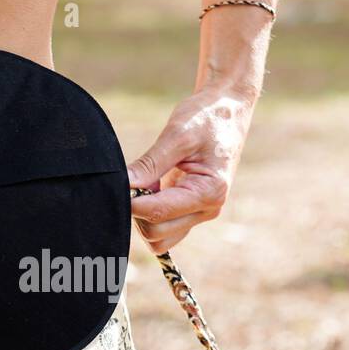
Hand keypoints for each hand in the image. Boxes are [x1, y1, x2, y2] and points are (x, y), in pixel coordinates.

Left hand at [127, 83, 255, 253]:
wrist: (227, 110)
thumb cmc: (206, 118)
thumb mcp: (177, 135)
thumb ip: (150, 164)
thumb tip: (123, 185)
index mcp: (209, 192)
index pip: (157, 214)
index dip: (132, 202)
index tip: (121, 182)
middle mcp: (207, 210)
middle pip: (155, 232)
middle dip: (138, 209)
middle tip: (137, 178)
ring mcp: (200, 214)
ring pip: (158, 238)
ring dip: (144, 216)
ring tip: (148, 183)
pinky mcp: (191, 212)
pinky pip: (164, 230)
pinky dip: (150, 216)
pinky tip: (152, 189)